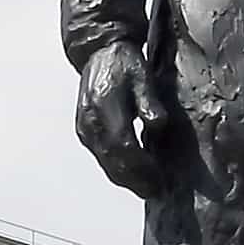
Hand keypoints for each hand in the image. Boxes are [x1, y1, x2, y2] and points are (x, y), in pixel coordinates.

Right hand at [73, 40, 175, 198]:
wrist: (99, 53)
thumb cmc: (124, 63)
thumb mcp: (142, 76)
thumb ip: (149, 102)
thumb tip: (157, 124)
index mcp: (104, 107)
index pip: (124, 147)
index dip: (142, 168)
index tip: (159, 179)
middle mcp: (90, 122)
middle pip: (113, 162)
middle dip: (135, 180)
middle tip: (155, 191)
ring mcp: (85, 129)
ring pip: (106, 164)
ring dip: (126, 179)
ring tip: (147, 188)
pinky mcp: (84, 132)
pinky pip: (101, 158)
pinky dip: (117, 170)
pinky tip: (133, 175)